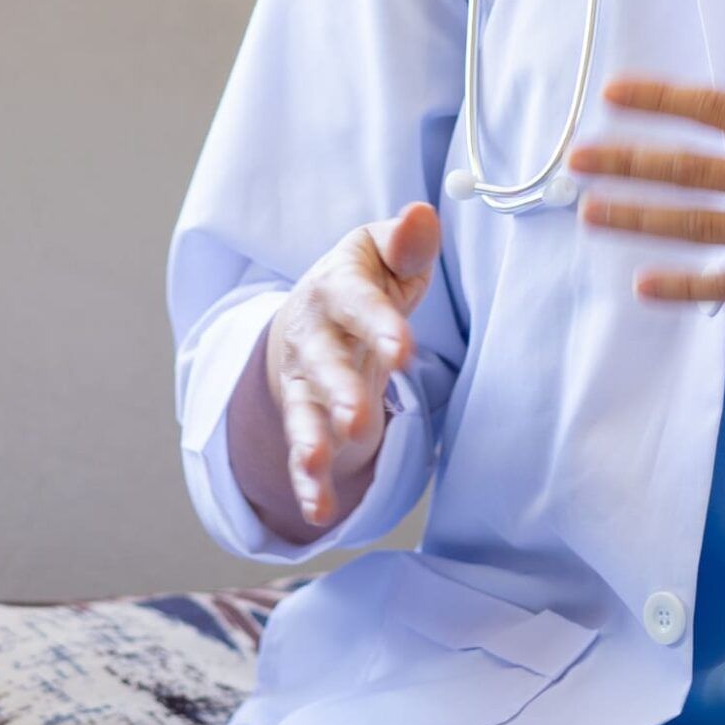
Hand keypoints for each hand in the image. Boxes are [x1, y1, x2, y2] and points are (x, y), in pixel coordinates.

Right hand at [265, 203, 441, 526]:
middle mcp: (314, 333)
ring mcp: (304, 378)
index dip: (378, 325)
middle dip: (339, 391)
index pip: (357, 303)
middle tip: (359, 420)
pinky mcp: (303, 415)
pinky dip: (307, 481)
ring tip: (321, 465)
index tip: (403, 352)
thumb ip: (406, 243)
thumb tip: (424, 213)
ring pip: (305, 409)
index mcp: (339, 286)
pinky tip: (317, 511)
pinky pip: (301, 449)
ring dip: (311, 438)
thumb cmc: (366, 282)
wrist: (311, 314)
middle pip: (324, 362)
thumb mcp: (384, 256)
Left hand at [568, 57, 724, 325]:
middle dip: (627, 160)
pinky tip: (645, 285)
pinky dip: (686, 288)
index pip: (716, 108)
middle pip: (691, 168)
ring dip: (639, 219)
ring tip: (592, 212)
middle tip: (578, 158)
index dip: (659, 99)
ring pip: (698, 227)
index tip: (614, 93)